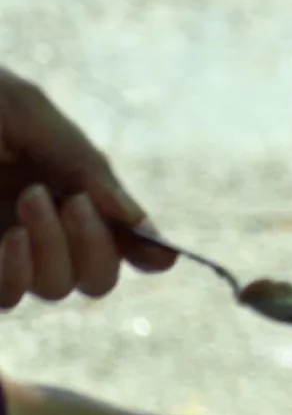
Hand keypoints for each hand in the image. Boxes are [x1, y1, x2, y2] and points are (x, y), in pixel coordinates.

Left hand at [0, 68, 172, 306]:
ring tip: (26, 198)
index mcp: (65, 189)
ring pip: (56, 289)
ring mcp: (3, 250)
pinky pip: (6, 298)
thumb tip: (138, 220)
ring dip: (55, 251)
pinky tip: (8, 238)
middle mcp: (40, 227)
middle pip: (97, 278)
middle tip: (70, 200)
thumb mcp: (33, 116)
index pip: (122, 239)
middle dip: (97, 246)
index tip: (154, 251)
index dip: (146, 250)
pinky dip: (17, 272)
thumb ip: (86, 167)